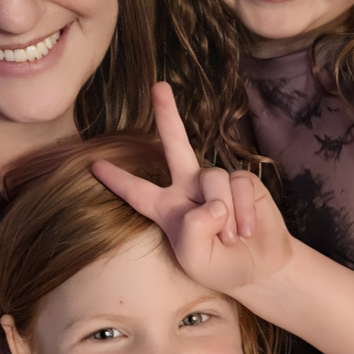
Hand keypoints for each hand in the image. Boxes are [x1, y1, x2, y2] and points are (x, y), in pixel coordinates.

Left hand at [92, 82, 291, 295]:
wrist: (259, 267)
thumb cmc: (219, 266)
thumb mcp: (195, 259)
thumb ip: (192, 231)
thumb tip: (210, 202)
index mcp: (166, 208)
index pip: (136, 192)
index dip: (117, 179)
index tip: (94, 165)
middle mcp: (188, 187)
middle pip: (175, 144)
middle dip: (168, 115)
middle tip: (158, 85)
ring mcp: (215, 182)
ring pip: (212, 180)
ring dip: (224, 216)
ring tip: (230, 239)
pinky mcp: (242, 181)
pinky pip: (238, 186)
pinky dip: (242, 213)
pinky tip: (247, 232)